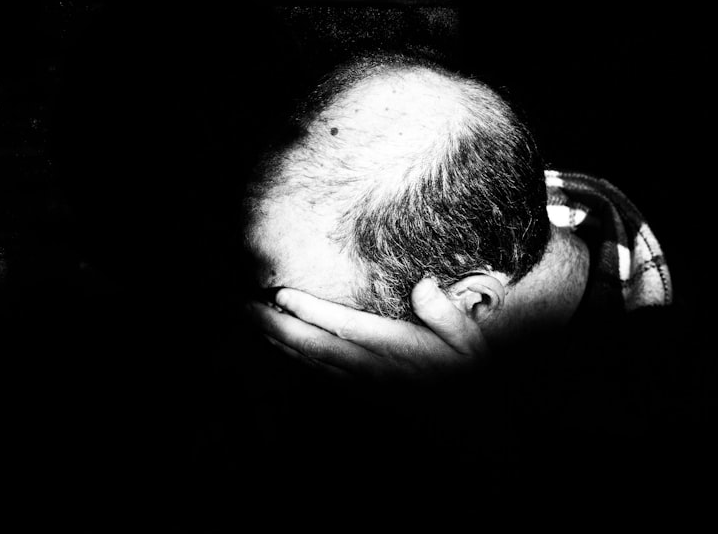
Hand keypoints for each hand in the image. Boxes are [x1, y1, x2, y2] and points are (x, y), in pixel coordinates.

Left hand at [245, 278, 488, 380]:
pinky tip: (281, 344)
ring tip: (252, 318)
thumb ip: (445, 314)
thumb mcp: (471, 342)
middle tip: (245, 305)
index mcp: (397, 351)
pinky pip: (320, 374)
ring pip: (312, 363)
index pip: (344, 327)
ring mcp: (364, 385)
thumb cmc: (472, 377)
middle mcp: (374, 370)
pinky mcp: (362, 394)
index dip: (310, 310)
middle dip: (277, 327)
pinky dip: (296, 358)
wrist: (472, 431)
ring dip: (279, 342)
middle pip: (315, 348)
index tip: (280, 294)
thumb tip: (423, 285)